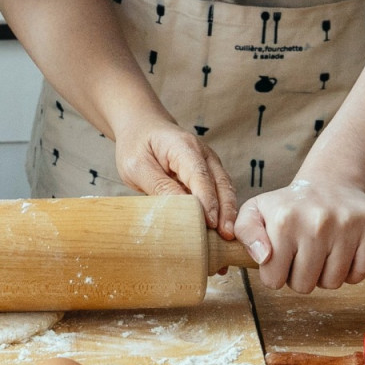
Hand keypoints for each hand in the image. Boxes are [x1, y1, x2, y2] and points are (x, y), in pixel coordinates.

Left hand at [112, 113, 239, 234]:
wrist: (142, 127)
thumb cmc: (137, 145)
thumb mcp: (137, 166)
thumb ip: (159, 186)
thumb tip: (183, 209)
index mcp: (183, 146)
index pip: (200, 175)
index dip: (207, 200)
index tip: (210, 223)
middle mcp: (202, 153)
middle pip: (220, 182)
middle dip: (225, 209)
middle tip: (226, 236)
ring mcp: (209, 162)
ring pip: (224, 187)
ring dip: (228, 211)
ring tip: (228, 237)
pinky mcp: (208, 172)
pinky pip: (219, 190)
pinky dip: (223, 208)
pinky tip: (222, 228)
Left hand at [234, 178, 364, 292]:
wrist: (329, 183)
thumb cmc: (289, 205)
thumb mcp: (255, 211)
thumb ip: (245, 232)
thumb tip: (263, 257)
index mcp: (284, 220)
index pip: (274, 280)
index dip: (275, 274)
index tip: (281, 258)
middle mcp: (317, 222)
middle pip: (304, 286)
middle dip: (301, 277)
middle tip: (303, 255)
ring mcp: (347, 224)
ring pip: (333, 283)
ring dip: (326, 276)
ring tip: (322, 253)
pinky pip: (360, 274)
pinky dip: (352, 272)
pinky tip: (343, 253)